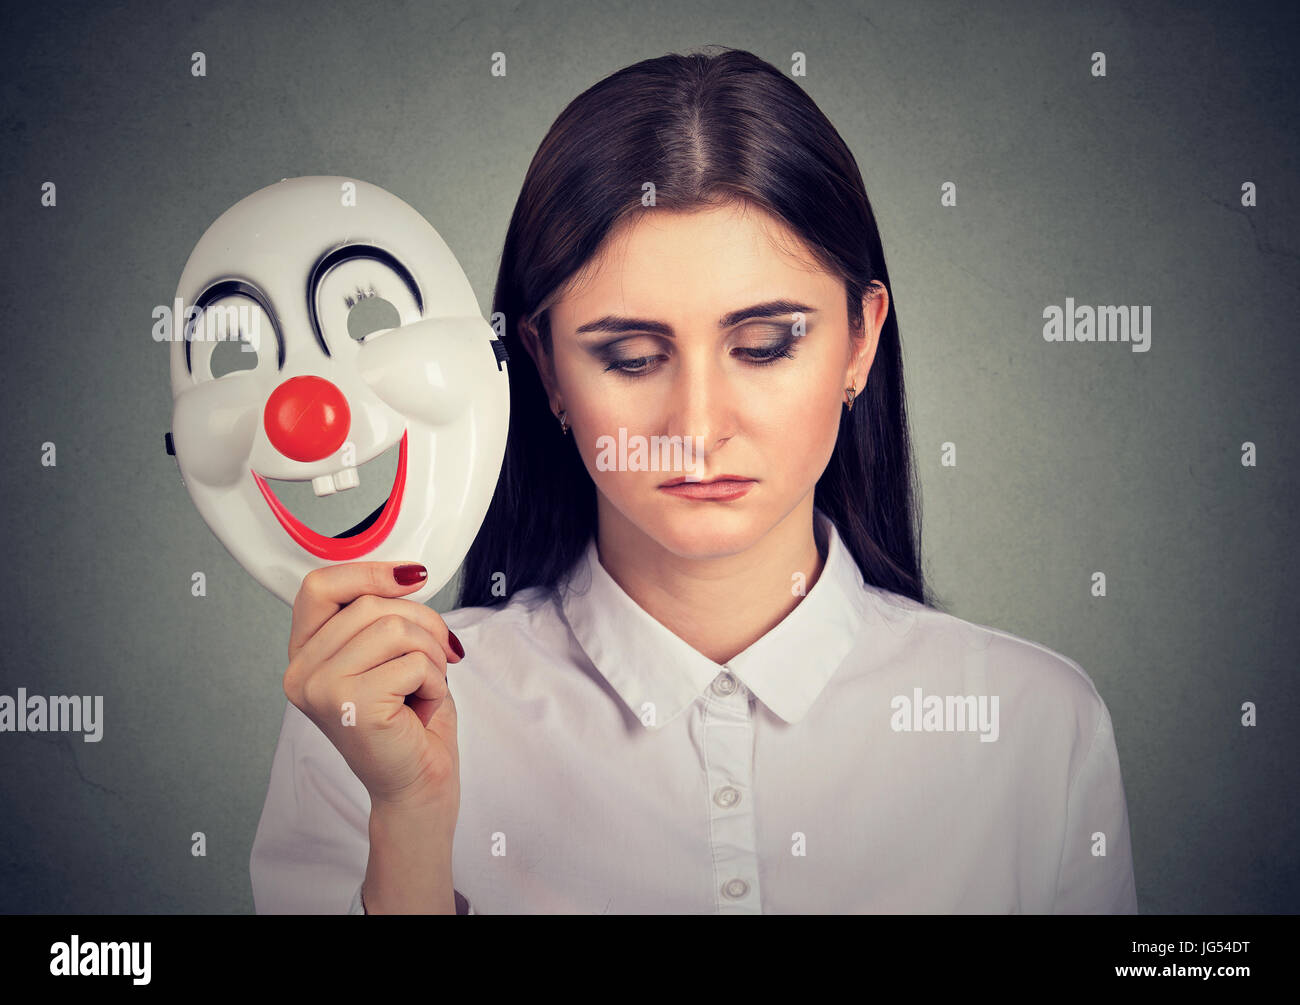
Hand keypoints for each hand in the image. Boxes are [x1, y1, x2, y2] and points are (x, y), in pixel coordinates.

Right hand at [282, 562, 463, 813]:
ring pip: (394, 628)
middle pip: (369, 604)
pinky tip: (422, 706)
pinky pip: (412, 662)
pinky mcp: (351, 706)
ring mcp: (321, 689)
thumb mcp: (387, 653)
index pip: (320, 586)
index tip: (412, 576)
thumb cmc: (408, 720)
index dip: (369, 572)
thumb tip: (406, 572)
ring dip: (431, 653)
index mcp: (305, 653)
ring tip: (426, 684)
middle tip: (440, 653)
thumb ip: (379, 615)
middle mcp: (301, 672)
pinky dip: (435, 681)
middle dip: (423, 622)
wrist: (417, 785)